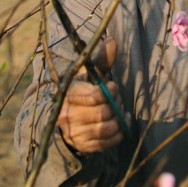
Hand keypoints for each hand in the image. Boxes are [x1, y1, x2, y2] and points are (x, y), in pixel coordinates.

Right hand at [57, 37, 124, 152]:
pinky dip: (120, 132)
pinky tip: (120, 122)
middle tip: (116, 98)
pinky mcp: (83, 146)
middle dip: (115, 104)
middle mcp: (67, 115)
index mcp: (69, 94)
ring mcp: (74, 133)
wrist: (66, 115)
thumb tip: (112, 40)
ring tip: (118, 110)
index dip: (109, 91)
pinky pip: (109, 142)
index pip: (95, 96)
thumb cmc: (83, 88)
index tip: (112, 85)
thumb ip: (101, 59)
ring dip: (118, 119)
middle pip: (103, 113)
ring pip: (107, 129)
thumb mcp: (89, 73)